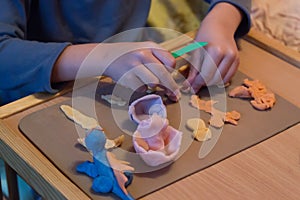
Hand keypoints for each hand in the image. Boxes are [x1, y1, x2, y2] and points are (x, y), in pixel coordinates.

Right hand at [52, 41, 180, 100]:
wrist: (106, 56)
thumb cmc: (129, 54)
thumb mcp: (144, 48)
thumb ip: (159, 56)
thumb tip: (173, 73)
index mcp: (150, 47)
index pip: (169, 61)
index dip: (173, 72)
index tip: (175, 79)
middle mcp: (142, 55)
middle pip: (163, 74)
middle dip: (172, 88)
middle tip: (176, 96)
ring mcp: (133, 66)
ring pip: (153, 83)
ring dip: (154, 88)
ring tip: (150, 86)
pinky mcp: (126, 78)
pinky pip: (141, 89)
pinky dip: (142, 90)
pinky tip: (138, 85)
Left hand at [183, 3, 242, 92]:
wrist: (219, 27)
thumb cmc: (204, 38)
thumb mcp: (195, 51)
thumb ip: (193, 70)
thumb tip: (188, 86)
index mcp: (215, 50)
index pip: (204, 75)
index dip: (195, 83)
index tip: (188, 87)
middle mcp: (227, 54)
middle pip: (213, 79)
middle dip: (203, 84)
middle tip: (195, 83)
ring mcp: (234, 58)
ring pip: (221, 81)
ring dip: (210, 83)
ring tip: (203, 77)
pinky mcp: (237, 61)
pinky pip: (228, 78)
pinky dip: (219, 80)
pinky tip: (212, 75)